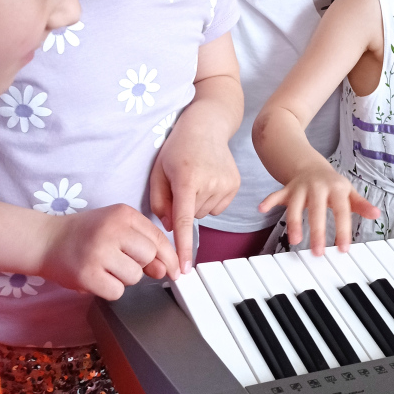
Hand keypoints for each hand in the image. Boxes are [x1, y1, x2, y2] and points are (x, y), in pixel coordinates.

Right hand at [40, 204, 179, 298]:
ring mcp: (99, 252)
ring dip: (123, 278)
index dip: (169, 256)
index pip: (158, 237)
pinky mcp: (88, 274)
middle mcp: (112, 229)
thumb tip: (165, 269)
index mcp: (123, 213)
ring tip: (105, 267)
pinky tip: (96, 277)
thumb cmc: (84, 234)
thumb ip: (142, 244)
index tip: (175, 269)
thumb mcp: (115, 228)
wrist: (46, 240)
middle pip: (148, 257)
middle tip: (119, 261)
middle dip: (140, 265)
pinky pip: (117, 291)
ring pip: (134, 277)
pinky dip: (109, 289)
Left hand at [150, 132, 241, 272]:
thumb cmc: (179, 147)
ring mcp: (226, 184)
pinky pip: (217, 208)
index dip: (183, 247)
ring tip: (197, 177)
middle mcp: (210, 183)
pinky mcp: (235, 186)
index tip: (185, 268)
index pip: (183, 221)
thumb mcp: (159, 170)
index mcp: (187, 179)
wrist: (207, 125)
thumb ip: (158, 201)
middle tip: (183, 180)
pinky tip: (208, 180)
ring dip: (197, 202)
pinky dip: (210, 199)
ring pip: (204, 213)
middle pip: (191, 216)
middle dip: (184, 205)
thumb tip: (168, 226)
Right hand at [258, 163, 379, 254]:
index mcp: (336, 189)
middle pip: (317, 210)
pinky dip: (269, 200)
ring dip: (293, 222)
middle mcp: (318, 187)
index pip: (341, 211)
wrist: (310, 165)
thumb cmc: (332, 184)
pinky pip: (277, 194)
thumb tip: (376, 214)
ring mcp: (301, 187)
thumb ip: (360, 205)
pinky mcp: (287, 189)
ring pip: (295, 205)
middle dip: (317, 231)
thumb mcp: (348, 192)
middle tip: (317, 252)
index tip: (343, 249)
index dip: (343, 230)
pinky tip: (261, 209)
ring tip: (294, 240)